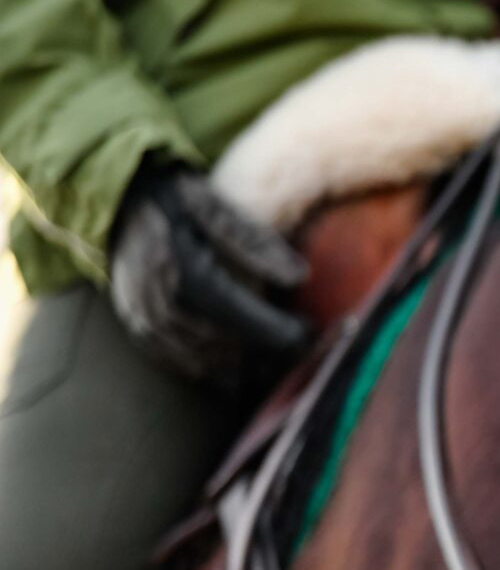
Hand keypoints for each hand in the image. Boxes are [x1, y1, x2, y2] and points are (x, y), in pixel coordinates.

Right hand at [108, 166, 308, 384]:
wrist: (121, 203)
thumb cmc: (178, 202)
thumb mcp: (217, 207)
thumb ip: (256, 242)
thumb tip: (300, 278)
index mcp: (185, 271)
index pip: (241, 316)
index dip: (277, 332)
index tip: (308, 333)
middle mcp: (161, 301)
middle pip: (223, 344)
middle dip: (264, 351)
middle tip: (298, 349)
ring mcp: (144, 317)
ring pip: (201, 359)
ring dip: (240, 364)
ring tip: (273, 359)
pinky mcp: (137, 325)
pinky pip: (175, 360)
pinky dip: (208, 367)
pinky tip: (233, 363)